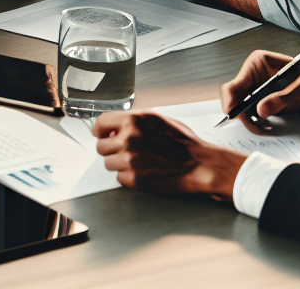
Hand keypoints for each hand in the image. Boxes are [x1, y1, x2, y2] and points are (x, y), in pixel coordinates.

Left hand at [94, 111, 246, 199]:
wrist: (199, 165)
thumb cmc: (182, 141)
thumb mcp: (156, 119)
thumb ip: (132, 120)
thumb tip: (114, 125)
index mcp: (132, 122)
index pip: (100, 123)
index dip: (101, 130)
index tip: (103, 134)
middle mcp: (128, 141)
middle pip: (101, 146)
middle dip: (111, 148)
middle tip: (124, 149)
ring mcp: (130, 162)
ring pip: (108, 163)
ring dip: (118, 163)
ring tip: (136, 160)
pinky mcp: (135, 181)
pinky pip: (119, 178)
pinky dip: (128, 176)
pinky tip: (141, 171)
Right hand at [220, 50, 299, 129]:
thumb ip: (281, 98)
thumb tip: (260, 111)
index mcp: (257, 63)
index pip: (235, 82)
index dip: (230, 100)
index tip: (232, 115)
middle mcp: (253, 75)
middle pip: (235, 97)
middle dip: (241, 114)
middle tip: (255, 128)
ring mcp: (256, 87)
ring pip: (241, 107)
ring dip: (249, 121)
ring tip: (264, 129)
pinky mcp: (262, 98)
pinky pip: (251, 112)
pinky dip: (255, 122)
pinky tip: (267, 126)